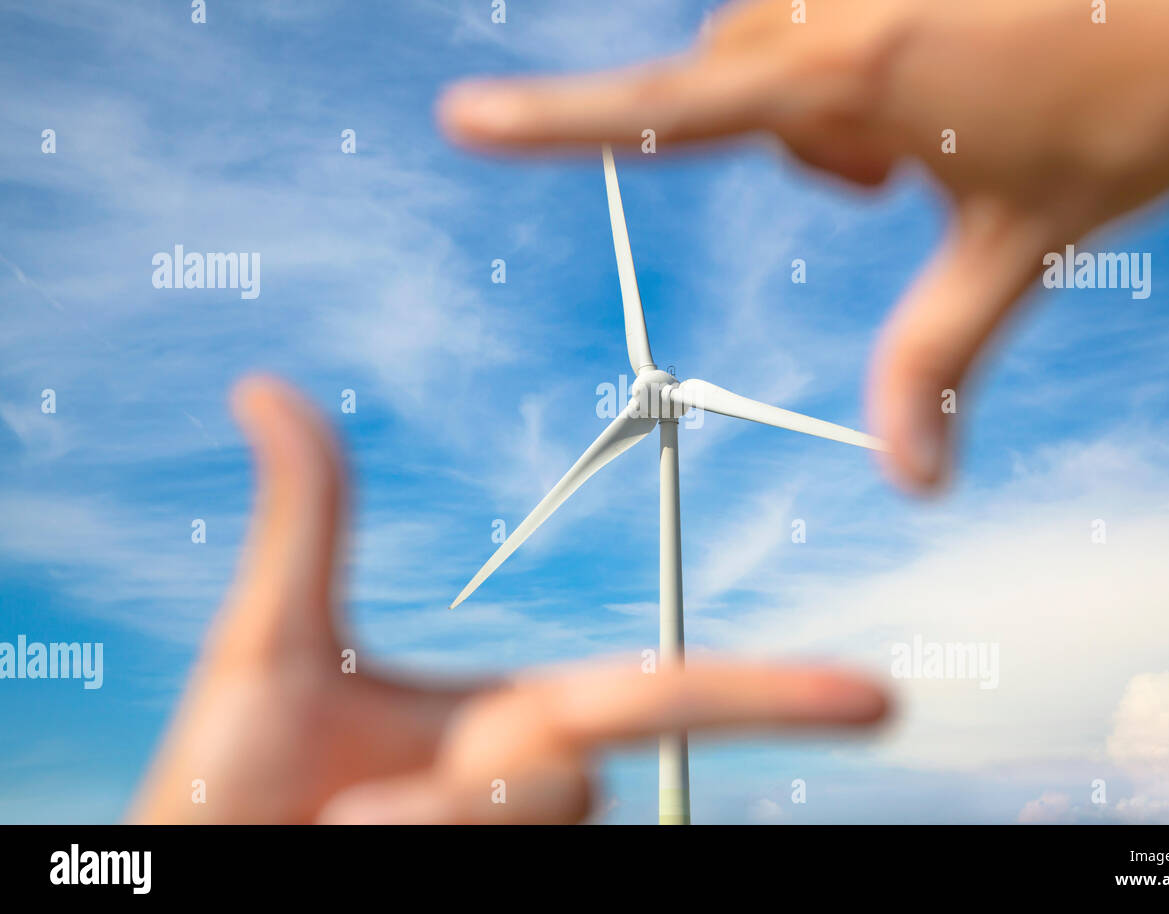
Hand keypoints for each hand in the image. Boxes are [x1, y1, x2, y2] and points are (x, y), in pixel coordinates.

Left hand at [130, 377, 888, 823]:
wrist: (208, 874)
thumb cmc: (230, 785)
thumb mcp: (270, 645)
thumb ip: (302, 523)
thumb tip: (263, 387)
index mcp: (516, 720)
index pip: (663, 697)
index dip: (773, 694)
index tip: (879, 698)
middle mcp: (533, 791)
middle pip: (571, 783)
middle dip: (465, 793)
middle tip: (355, 805)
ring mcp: (521, 851)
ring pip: (527, 822)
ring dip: (413, 824)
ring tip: (345, 827)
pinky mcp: (513, 888)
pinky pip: (477, 854)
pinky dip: (405, 841)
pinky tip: (358, 843)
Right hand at [438, 0, 1168, 491]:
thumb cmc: (1135, 113)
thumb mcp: (1019, 248)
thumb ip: (939, 364)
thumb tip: (914, 486)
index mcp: (849, 78)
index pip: (666, 108)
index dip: (553, 124)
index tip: (463, 118)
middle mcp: (838, 2)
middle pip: (723, 80)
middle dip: (786, 146)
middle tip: (895, 176)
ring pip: (773, 37)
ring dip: (823, 95)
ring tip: (938, 113)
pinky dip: (855, 41)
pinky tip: (953, 56)